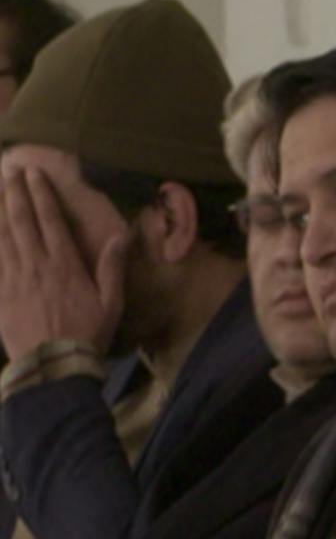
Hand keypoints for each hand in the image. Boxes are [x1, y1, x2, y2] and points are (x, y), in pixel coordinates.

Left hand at [0, 165, 126, 360]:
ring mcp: (13, 277)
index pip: (50, 220)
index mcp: (65, 264)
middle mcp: (36, 264)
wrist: (54, 364)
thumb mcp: (111, 303)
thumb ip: (112, 268)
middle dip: (15, 194)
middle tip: (11, 173)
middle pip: (22, 221)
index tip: (34, 174)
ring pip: (2, 235)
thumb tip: (121, 236)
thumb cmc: (87, 334)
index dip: (41, 195)